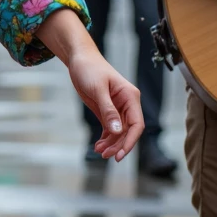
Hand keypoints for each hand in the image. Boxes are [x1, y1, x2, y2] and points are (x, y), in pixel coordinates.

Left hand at [66, 44, 143, 161]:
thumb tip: (118, 131)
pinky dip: (106, 139)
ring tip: (98, 152)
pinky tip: (98, 146)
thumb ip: (108, 110)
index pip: (137, 124)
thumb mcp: (98, 89)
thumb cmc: (90, 70)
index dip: (130, 141)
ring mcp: (118, 108)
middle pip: (128, 131)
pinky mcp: (107, 111)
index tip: (120, 155)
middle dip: (118, 145)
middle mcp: (127, 104)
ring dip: (111, 144)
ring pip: (119, 132)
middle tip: (105, 156)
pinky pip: (110, 129)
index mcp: (130, 97)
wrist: (80, 60)